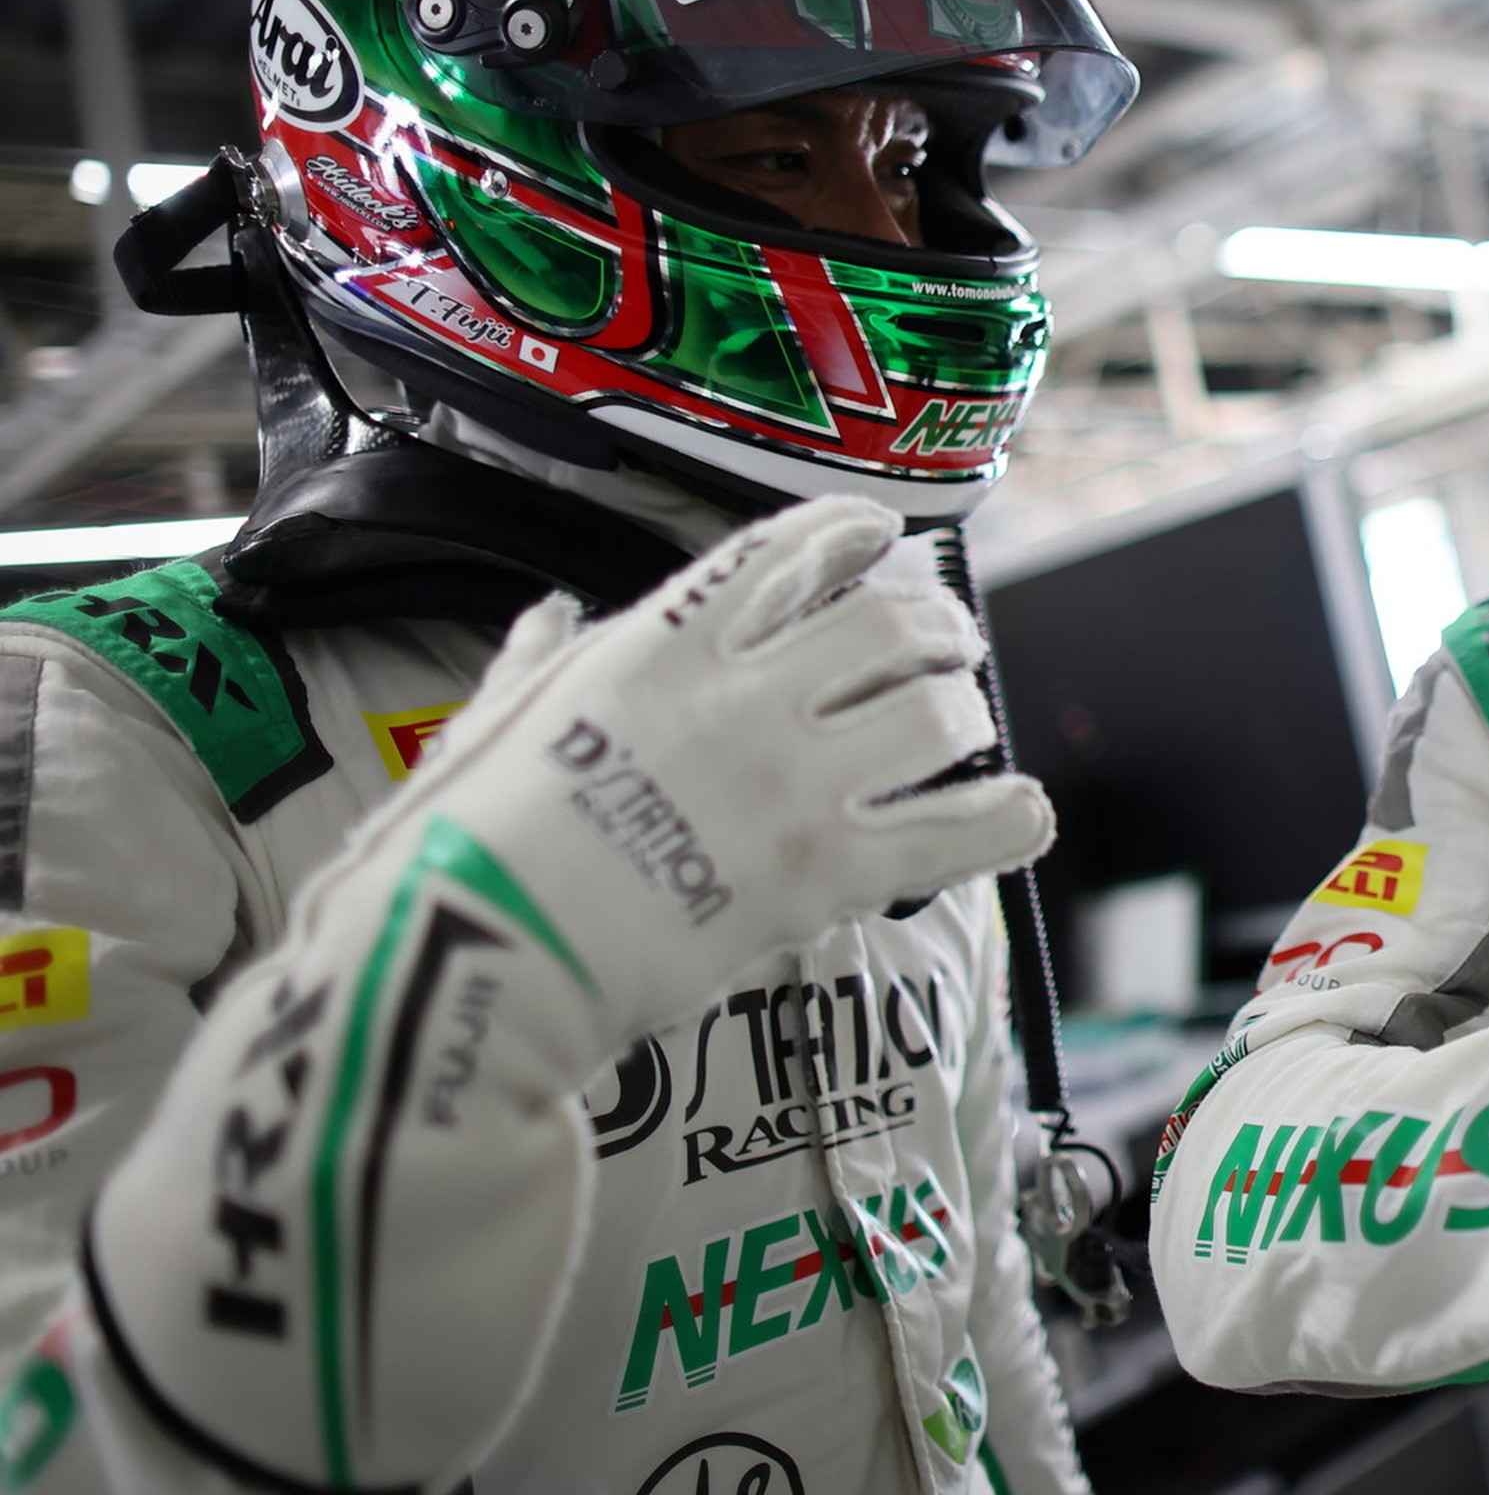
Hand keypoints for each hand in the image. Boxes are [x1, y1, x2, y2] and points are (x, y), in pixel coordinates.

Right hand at [307, 494, 1055, 1045]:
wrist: (472, 963)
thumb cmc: (456, 848)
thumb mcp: (487, 723)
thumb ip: (536, 664)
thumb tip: (550, 618)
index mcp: (658, 648)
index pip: (788, 553)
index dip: (854, 535)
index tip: (885, 539)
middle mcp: (740, 698)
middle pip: (889, 624)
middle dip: (934, 623)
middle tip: (948, 641)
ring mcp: (789, 785)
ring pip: (936, 716)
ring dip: (964, 713)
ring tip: (966, 727)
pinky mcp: (820, 878)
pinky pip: (951, 836)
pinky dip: (1004, 822)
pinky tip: (1024, 812)